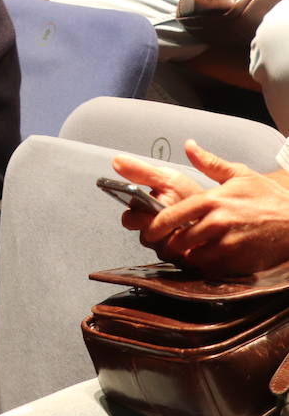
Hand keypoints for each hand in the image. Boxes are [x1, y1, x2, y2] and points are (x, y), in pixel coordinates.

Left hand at [116, 141, 288, 275]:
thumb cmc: (268, 198)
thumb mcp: (240, 174)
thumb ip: (209, 162)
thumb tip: (188, 146)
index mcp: (211, 200)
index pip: (170, 217)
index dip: (154, 227)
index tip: (148, 232)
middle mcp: (217, 223)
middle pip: (177, 241)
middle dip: (165, 246)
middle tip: (162, 247)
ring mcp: (228, 245)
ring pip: (191, 258)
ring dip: (183, 258)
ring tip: (180, 255)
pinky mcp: (239, 262)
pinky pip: (211, 270)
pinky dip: (202, 268)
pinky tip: (202, 261)